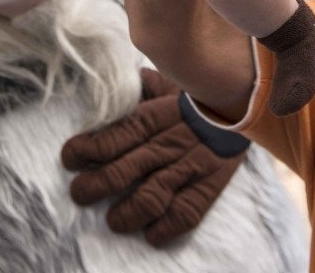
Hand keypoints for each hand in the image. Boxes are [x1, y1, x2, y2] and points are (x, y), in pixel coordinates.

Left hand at [61, 67, 248, 247]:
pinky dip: (165, 228)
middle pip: (123, 170)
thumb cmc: (195, 95)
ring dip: (126, 213)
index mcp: (155, 115)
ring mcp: (189, 166)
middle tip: (80, 193)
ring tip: (114, 219)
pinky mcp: (210, 185)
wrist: (245, 102)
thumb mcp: (168, 81)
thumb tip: (114, 82)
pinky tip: (150, 233)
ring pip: (151, 197)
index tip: (69, 158)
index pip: (115, 135)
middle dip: (94, 186)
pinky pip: (186, 213)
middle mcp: (168, 143)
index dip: (88, 149)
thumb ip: (140, 86)